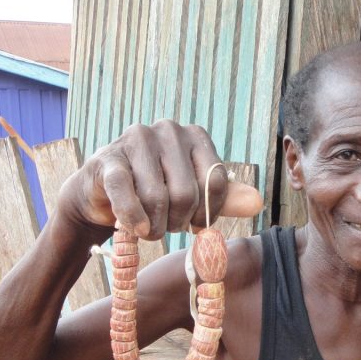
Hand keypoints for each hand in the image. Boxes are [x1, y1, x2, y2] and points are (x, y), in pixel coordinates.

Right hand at [58, 121, 233, 239]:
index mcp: (194, 136)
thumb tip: (257, 202)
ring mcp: (136, 140)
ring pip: (156, 197)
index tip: (194, 225)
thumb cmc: (154, 194)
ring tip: (148, 229)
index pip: (215, 182)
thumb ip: (223, 198)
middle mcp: (168, 130)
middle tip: (166, 228)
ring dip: (153, 225)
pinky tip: (135, 229)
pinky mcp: (109, 158)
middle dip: (176, 222)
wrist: (103, 194)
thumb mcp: (194, 196)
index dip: (206, 214)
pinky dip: (133, 217)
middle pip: (186, 193)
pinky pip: (126, 193)